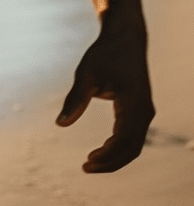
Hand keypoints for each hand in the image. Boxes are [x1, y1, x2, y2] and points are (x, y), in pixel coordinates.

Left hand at [56, 27, 154, 171]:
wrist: (125, 37)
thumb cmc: (104, 53)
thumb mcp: (86, 74)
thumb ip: (75, 99)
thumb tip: (60, 124)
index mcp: (134, 104)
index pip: (124, 141)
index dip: (107, 157)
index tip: (86, 164)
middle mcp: (144, 110)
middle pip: (132, 148)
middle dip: (111, 162)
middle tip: (86, 167)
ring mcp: (145, 110)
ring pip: (134, 144)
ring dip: (115, 156)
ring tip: (91, 160)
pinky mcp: (140, 108)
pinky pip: (133, 135)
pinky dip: (119, 146)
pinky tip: (102, 148)